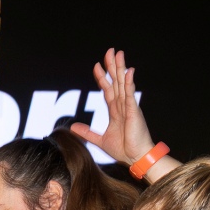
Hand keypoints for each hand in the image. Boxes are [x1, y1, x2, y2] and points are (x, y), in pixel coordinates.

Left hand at [76, 47, 154, 165]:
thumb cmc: (124, 149)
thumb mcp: (100, 140)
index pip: (108, 90)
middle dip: (112, 67)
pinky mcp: (134, 112)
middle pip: (116, 82)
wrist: (136, 158)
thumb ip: (87, 132)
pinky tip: (128, 72)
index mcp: (116, 111)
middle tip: (111, 51)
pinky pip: (130, 95)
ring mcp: (129, 107)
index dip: (102, 78)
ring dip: (120, 69)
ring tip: (119, 54)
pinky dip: (129, 83)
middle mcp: (123, 106)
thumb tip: (73, 127)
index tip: (97, 66)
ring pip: (123, 84)